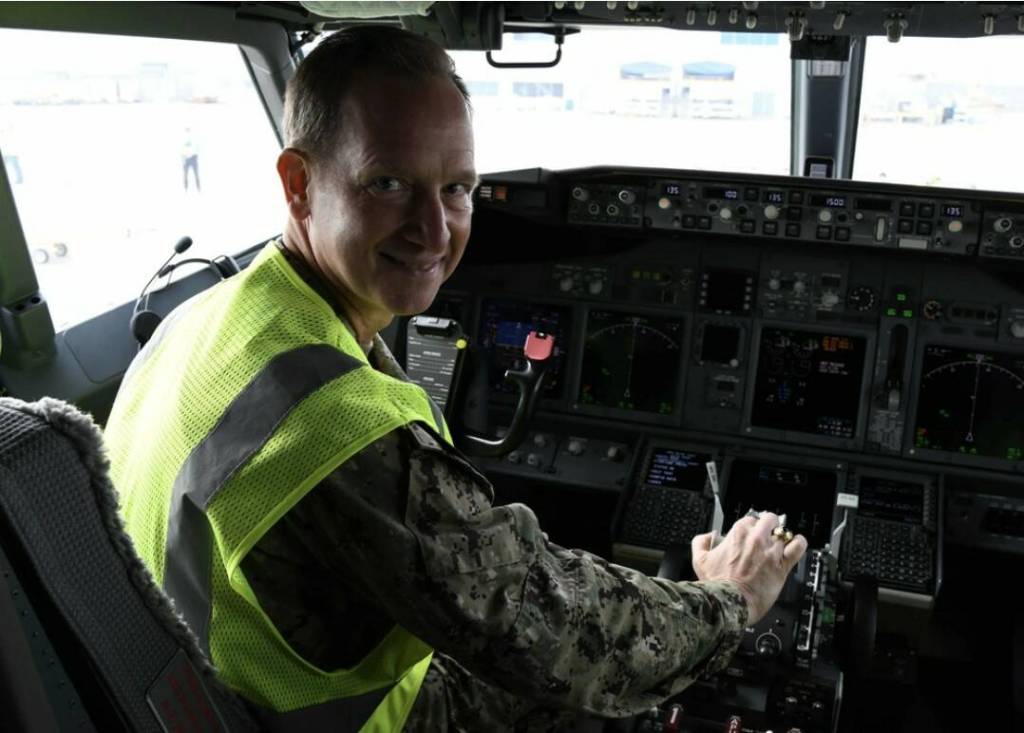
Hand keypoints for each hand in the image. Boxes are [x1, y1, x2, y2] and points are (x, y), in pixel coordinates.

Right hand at [690, 512, 807, 624]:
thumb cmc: (717, 584)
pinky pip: (798, 546)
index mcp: (737, 533)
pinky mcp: (783, 565)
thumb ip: (700, 542)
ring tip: (780, 542)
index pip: (749, 520)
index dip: (749, 528)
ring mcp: (771, 551)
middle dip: (768, 526)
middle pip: (769, 519)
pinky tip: (795, 545)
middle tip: (765, 536)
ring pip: (784, 531)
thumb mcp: (699, 560)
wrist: (731, 603)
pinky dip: (798, 543)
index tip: (748, 536)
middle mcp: (756, 538)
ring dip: (782, 536)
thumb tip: (708, 536)